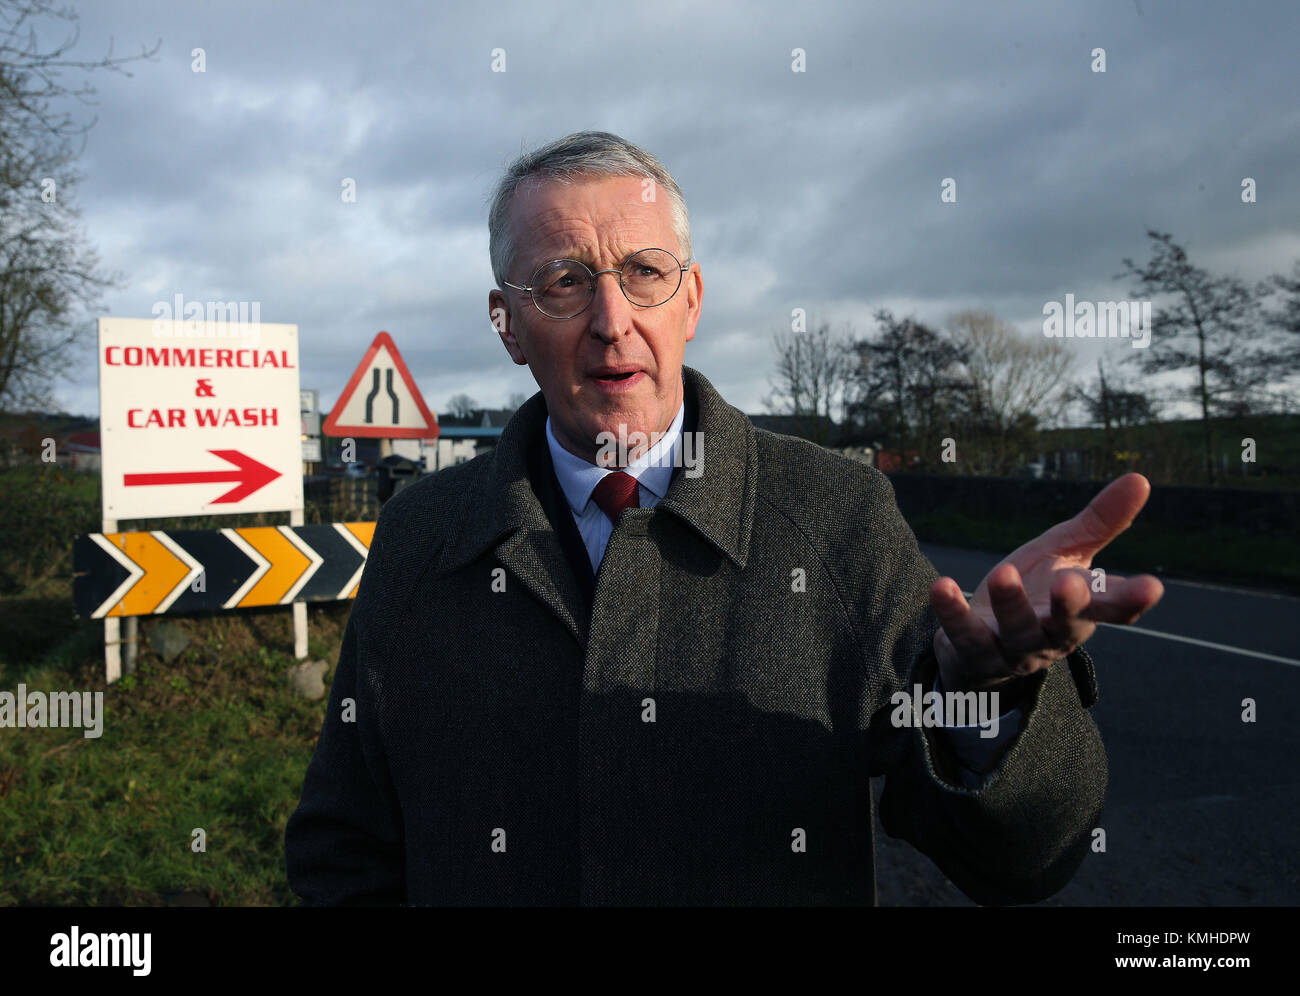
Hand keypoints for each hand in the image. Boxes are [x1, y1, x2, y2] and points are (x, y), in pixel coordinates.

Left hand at [929, 472, 1164, 692]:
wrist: (981, 644)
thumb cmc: (1034, 592)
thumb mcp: (1066, 553)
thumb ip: (1100, 523)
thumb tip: (1141, 477)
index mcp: (1082, 611)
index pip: (1113, 608)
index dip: (1132, 599)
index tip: (1151, 587)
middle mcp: (1053, 636)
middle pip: (1067, 627)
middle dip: (1071, 607)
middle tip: (1070, 583)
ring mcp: (1013, 650)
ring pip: (1017, 633)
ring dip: (1010, 605)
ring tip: (1003, 572)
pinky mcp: (974, 654)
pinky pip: (964, 637)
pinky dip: (954, 613)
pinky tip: (943, 586)